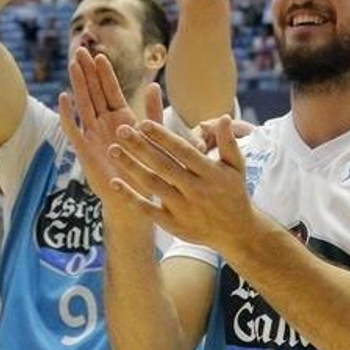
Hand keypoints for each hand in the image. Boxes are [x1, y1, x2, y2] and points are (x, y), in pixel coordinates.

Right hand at [58, 47, 161, 206]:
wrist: (135, 199)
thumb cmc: (146, 171)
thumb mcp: (154, 138)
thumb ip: (153, 112)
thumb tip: (154, 85)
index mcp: (122, 119)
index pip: (111, 91)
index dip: (105, 74)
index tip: (99, 55)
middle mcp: (105, 124)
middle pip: (94, 93)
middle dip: (87, 72)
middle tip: (80, 49)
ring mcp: (93, 136)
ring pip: (84, 105)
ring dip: (78, 85)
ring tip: (73, 65)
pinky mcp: (85, 150)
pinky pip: (74, 130)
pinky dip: (68, 115)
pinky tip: (63, 98)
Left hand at [105, 112, 254, 248]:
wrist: (236, 232)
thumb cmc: (234, 193)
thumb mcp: (236, 167)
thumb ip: (228, 142)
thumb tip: (223, 117)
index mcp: (209, 173)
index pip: (182, 151)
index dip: (162, 136)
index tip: (143, 122)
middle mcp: (195, 190)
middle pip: (163, 165)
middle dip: (140, 146)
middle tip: (120, 129)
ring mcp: (182, 208)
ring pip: (152, 184)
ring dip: (131, 167)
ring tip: (112, 150)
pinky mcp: (173, 224)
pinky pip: (148, 209)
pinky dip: (131, 197)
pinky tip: (115, 183)